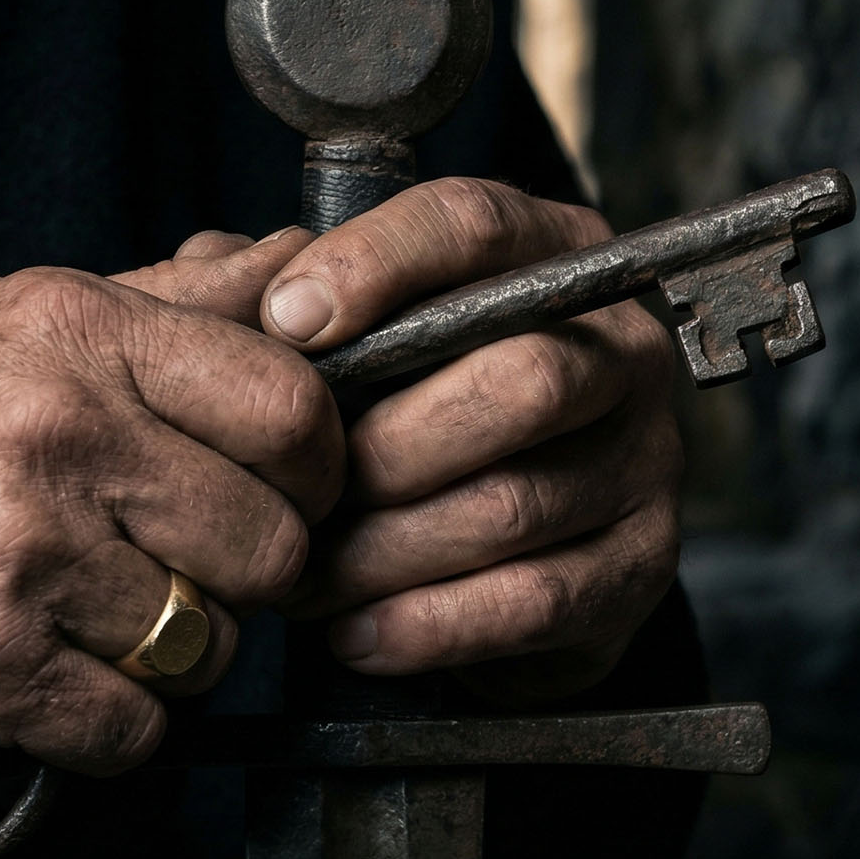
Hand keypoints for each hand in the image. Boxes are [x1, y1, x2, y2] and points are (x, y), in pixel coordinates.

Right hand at [0, 231, 335, 774]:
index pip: (292, 409)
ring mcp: (20, 556)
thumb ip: (175, 301)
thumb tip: (300, 265)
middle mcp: (56, 435)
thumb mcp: (19, 318)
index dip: (314, 469)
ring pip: (208, 645)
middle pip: (271, 545)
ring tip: (101, 615)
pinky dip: (114, 724)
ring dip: (174, 652)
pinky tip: (61, 677)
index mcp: (79, 335)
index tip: (285, 490)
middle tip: (189, 566)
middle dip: (246, 574)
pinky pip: (136, 729)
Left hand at [258, 178, 682, 703]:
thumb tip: (214, 270)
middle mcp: (621, 350)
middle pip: (521, 378)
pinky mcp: (642, 565)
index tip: (285, 323)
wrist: (492, 570)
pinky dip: (427, 626)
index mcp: (552, 258)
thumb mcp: (347, 344)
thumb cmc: (404, 424)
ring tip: (302, 577)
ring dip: (386, 551)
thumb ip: (277, 294)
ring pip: (514, 504)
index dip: (377, 266)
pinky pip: (534, 601)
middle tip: (297, 492)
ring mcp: (646, 459)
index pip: (477, 226)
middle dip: (386, 446)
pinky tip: (356, 632)